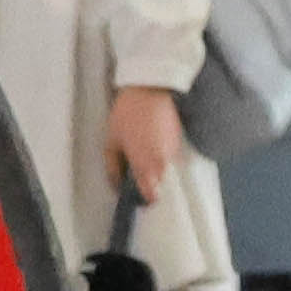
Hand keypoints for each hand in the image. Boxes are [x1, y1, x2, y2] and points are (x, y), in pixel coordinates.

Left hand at [104, 83, 185, 206]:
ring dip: (155, 168)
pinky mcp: (179, 142)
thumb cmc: (127, 115)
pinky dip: (161, 156)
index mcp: (146, 166)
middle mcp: (164, 164)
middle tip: (134, 173)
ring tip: (140, 152)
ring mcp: (174, 153)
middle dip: (149, 183)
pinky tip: (150, 143)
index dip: (143, 199)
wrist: (151, 91)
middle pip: (160, 185)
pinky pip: (170, 158)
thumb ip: (113, 167)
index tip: (135, 196)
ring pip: (166, 171)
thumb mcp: (111, 141)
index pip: (152, 195)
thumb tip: (116, 185)